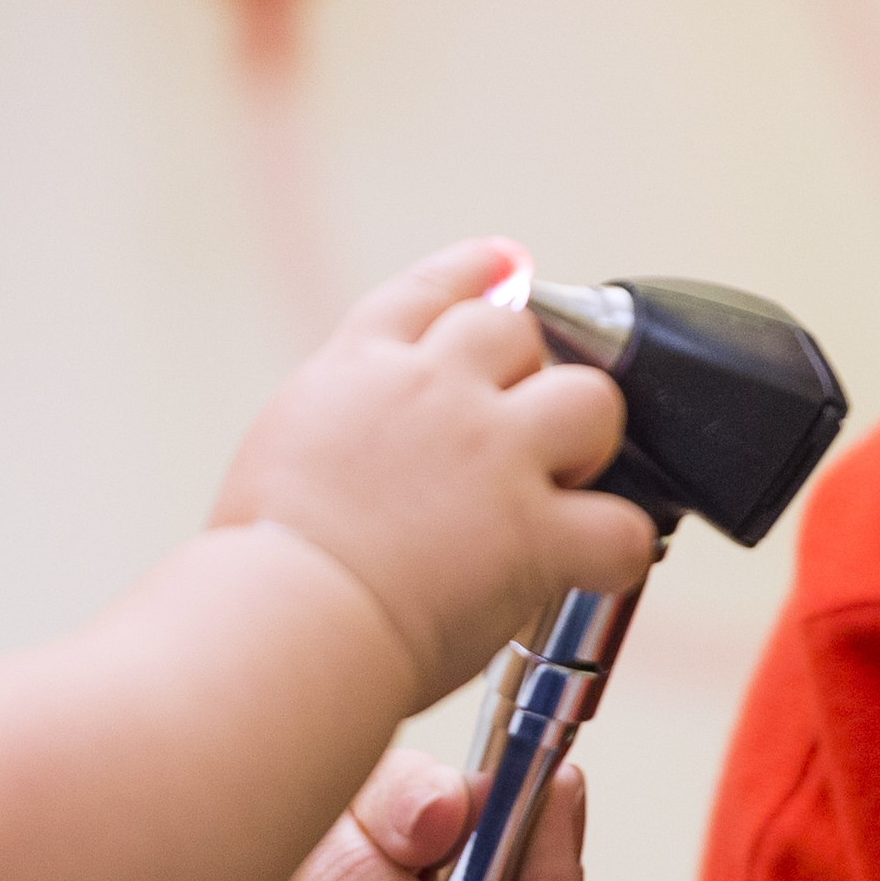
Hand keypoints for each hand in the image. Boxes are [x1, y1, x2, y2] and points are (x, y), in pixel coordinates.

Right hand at [210, 243, 652, 702]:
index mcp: (358, 372)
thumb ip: (337, 431)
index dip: (474, 272)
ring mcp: (492, 454)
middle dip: (527, 374)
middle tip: (516, 432)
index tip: (504, 264)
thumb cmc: (258, 564)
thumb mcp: (277, 455)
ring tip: (564, 486)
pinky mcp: (534, 529)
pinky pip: (620, 524)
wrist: (283, 616)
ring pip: (590, 402)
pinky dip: (613, 548)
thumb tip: (358, 455)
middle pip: (517, 333)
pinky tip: (588, 566)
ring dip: (584, 440)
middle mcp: (433, 393)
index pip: (429, 295)